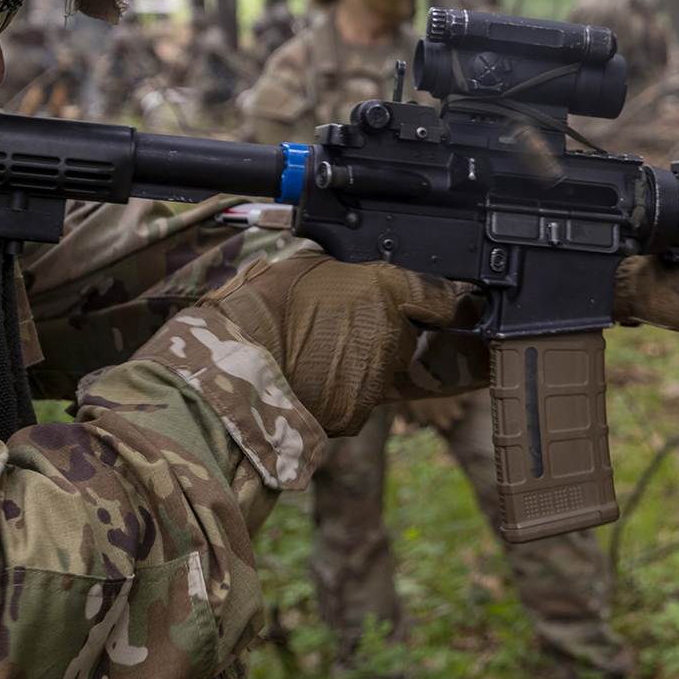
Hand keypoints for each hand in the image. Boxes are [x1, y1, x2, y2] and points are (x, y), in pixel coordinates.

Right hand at [202, 256, 475, 434]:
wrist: (237, 362)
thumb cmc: (266, 305)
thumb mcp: (311, 265)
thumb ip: (351, 272)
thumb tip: (364, 274)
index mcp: (384, 290)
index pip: (437, 296)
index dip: (439, 302)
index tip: (441, 306)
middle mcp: (391, 334)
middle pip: (406, 336)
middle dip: (386, 334)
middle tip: (345, 330)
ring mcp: (377, 377)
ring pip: (384, 370)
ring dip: (363, 364)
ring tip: (320, 356)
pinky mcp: (358, 412)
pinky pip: (360, 400)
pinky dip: (343, 394)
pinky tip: (313, 381)